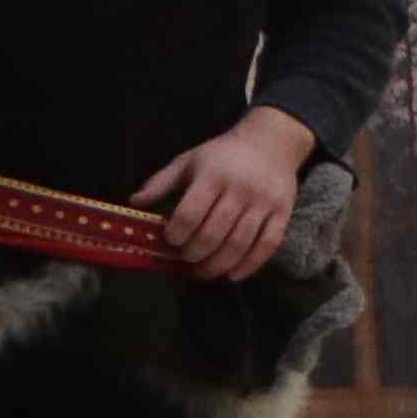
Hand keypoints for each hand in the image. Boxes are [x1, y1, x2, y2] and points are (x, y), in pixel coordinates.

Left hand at [139, 107, 318, 281]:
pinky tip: (233, 275)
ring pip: (240, 243)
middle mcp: (240, 190)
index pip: (190, 213)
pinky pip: (268, 245)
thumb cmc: (222, 154)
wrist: (271, 142)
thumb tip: (134, 203)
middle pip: (214, 233)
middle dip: (195, 253)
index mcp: (212, 176)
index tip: (170, 241)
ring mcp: (264, 203)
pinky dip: (250, 265)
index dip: (176, 233)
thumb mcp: (188, 161)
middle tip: (186, 260)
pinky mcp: (283, 213)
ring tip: (204, 273)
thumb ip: (161, 182)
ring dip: (218, 265)